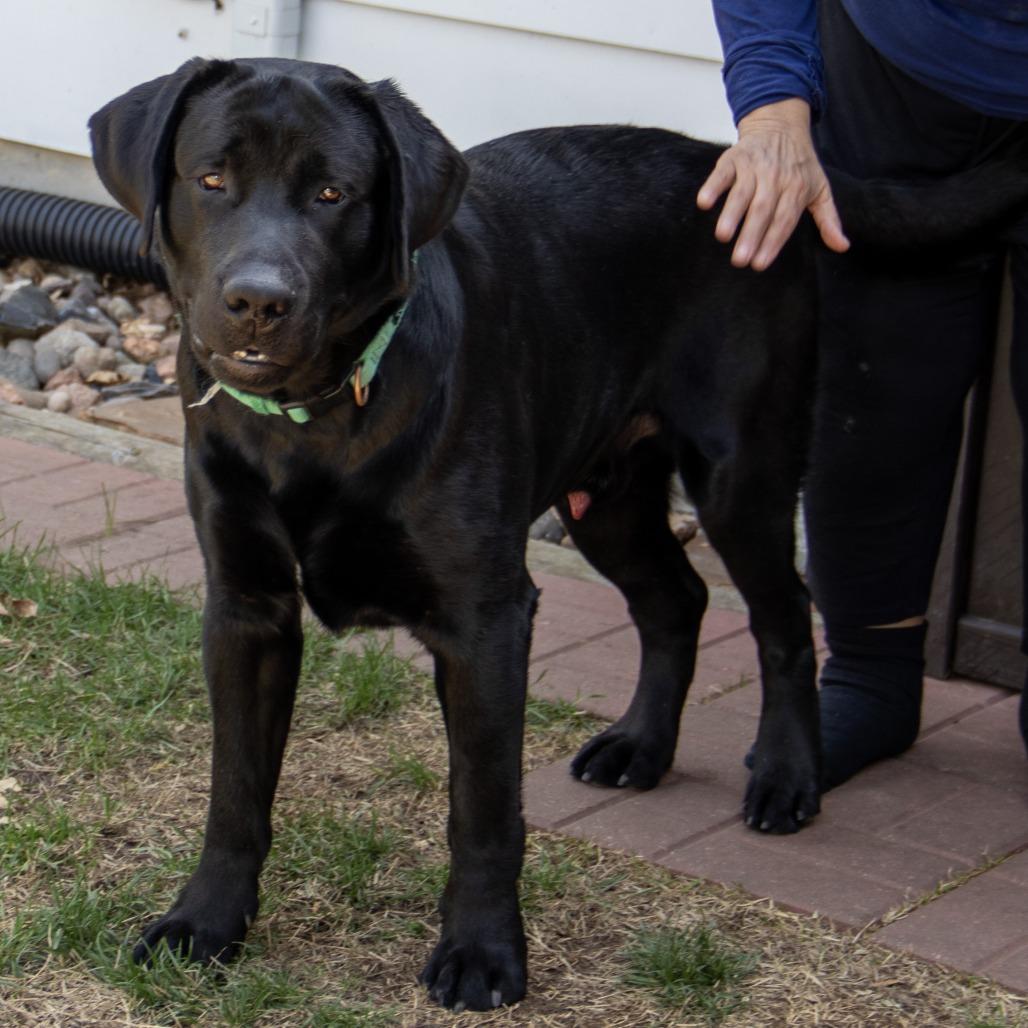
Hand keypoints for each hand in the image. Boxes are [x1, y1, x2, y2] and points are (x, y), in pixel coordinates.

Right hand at [697, 98, 848, 269]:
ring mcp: (754, 166)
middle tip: (740, 260)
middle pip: (763, 209)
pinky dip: (713, 186)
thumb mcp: (820, 189)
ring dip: (731, 214)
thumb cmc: (799, 164)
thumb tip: (842, 247)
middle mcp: (776, 177)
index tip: (760, 264)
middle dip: (751, 235)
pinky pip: (722, 173)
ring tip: (723, 236)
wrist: (781, 124)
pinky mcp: (734, 157)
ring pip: (742, 193)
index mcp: (796, 188)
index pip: (784, 220)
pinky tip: (704, 202)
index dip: (772, 242)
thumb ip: (829, 219)